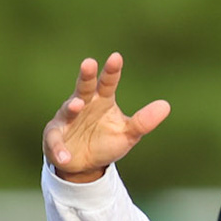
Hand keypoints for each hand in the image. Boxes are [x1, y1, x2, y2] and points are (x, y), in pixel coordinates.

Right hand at [43, 54, 169, 181]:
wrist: (86, 163)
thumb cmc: (107, 141)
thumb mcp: (128, 134)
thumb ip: (144, 121)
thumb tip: (166, 106)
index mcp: (103, 100)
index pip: (108, 82)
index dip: (112, 71)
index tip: (116, 57)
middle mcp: (83, 104)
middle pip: (85, 87)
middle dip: (87, 76)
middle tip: (89, 63)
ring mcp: (67, 119)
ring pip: (68, 110)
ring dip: (71, 107)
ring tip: (77, 105)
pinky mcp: (55, 137)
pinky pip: (55, 142)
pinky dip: (60, 148)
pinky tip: (65, 156)